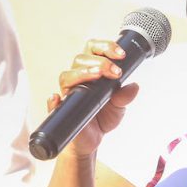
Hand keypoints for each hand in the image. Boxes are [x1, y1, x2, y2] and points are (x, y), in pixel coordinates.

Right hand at [49, 39, 138, 157]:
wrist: (93, 140)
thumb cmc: (103, 118)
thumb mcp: (119, 106)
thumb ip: (125, 96)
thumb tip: (134, 86)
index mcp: (91, 72)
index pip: (93, 49)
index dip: (105, 47)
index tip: (120, 54)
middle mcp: (77, 79)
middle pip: (80, 59)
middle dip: (99, 61)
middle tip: (115, 72)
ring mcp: (68, 94)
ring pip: (66, 76)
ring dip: (82, 73)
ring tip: (97, 75)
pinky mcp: (61, 112)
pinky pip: (52, 104)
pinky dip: (53, 100)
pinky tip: (58, 98)